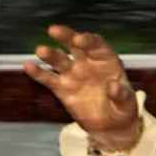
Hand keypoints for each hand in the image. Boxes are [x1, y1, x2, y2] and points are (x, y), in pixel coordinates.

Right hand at [24, 24, 141, 150]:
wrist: (110, 126)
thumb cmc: (122, 109)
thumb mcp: (127, 103)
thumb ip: (121, 94)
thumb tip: (113, 86)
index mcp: (107, 61)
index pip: (97, 45)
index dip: (89, 40)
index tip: (79, 39)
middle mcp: (88, 63)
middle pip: (76, 46)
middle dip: (66, 37)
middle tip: (54, 30)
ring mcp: (74, 75)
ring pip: (60, 60)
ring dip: (51, 54)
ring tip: (41, 50)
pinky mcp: (62, 89)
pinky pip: (49, 79)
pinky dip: (38, 73)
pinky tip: (28, 65)